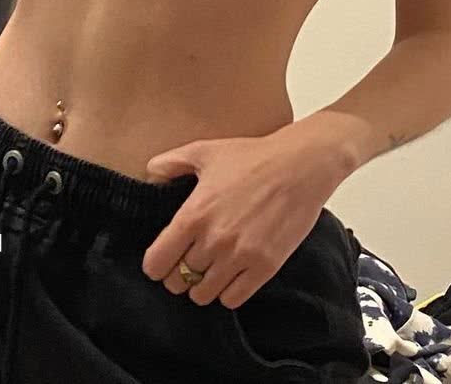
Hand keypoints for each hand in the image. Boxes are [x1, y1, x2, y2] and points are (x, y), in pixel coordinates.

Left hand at [140, 128, 340, 310]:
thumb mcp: (206, 151)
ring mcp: (240, 256)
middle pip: (178, 282)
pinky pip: (233, 299)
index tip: (163, 258)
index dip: (155, 264)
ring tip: (210, 269)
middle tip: (188, 262)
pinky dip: (227, 292)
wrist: (301, 165)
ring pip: (203, 295)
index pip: (156, 263)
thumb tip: (149, 174)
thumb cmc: (253, 156)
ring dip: (202, 285)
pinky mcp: (265, 267)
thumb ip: (171, 163)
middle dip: (178, 274)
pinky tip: (231, 273)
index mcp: (194, 214)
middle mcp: (214, 240)